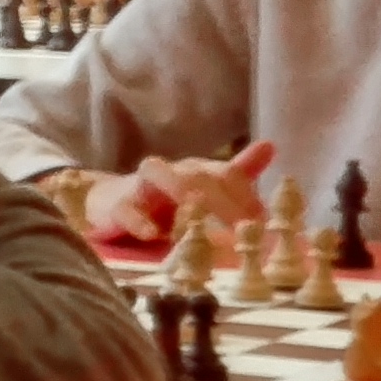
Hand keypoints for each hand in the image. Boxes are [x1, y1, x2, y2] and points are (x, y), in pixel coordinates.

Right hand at [85, 139, 275, 242]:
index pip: (227, 174)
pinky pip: (126, 210)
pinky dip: (138, 221)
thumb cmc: (164, 199)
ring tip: (204, 221)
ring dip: (185, 196)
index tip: (264, 221)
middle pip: (200, 176)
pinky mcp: (117, 206)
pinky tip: (153, 235)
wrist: (109, 201)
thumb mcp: (203, 186)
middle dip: (224, 203)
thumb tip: (270, 146)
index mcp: (197, 170)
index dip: (247, 195)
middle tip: (243, 231)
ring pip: (164, 178)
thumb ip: (238, 172)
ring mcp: (142, 186)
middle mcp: (173, 172)